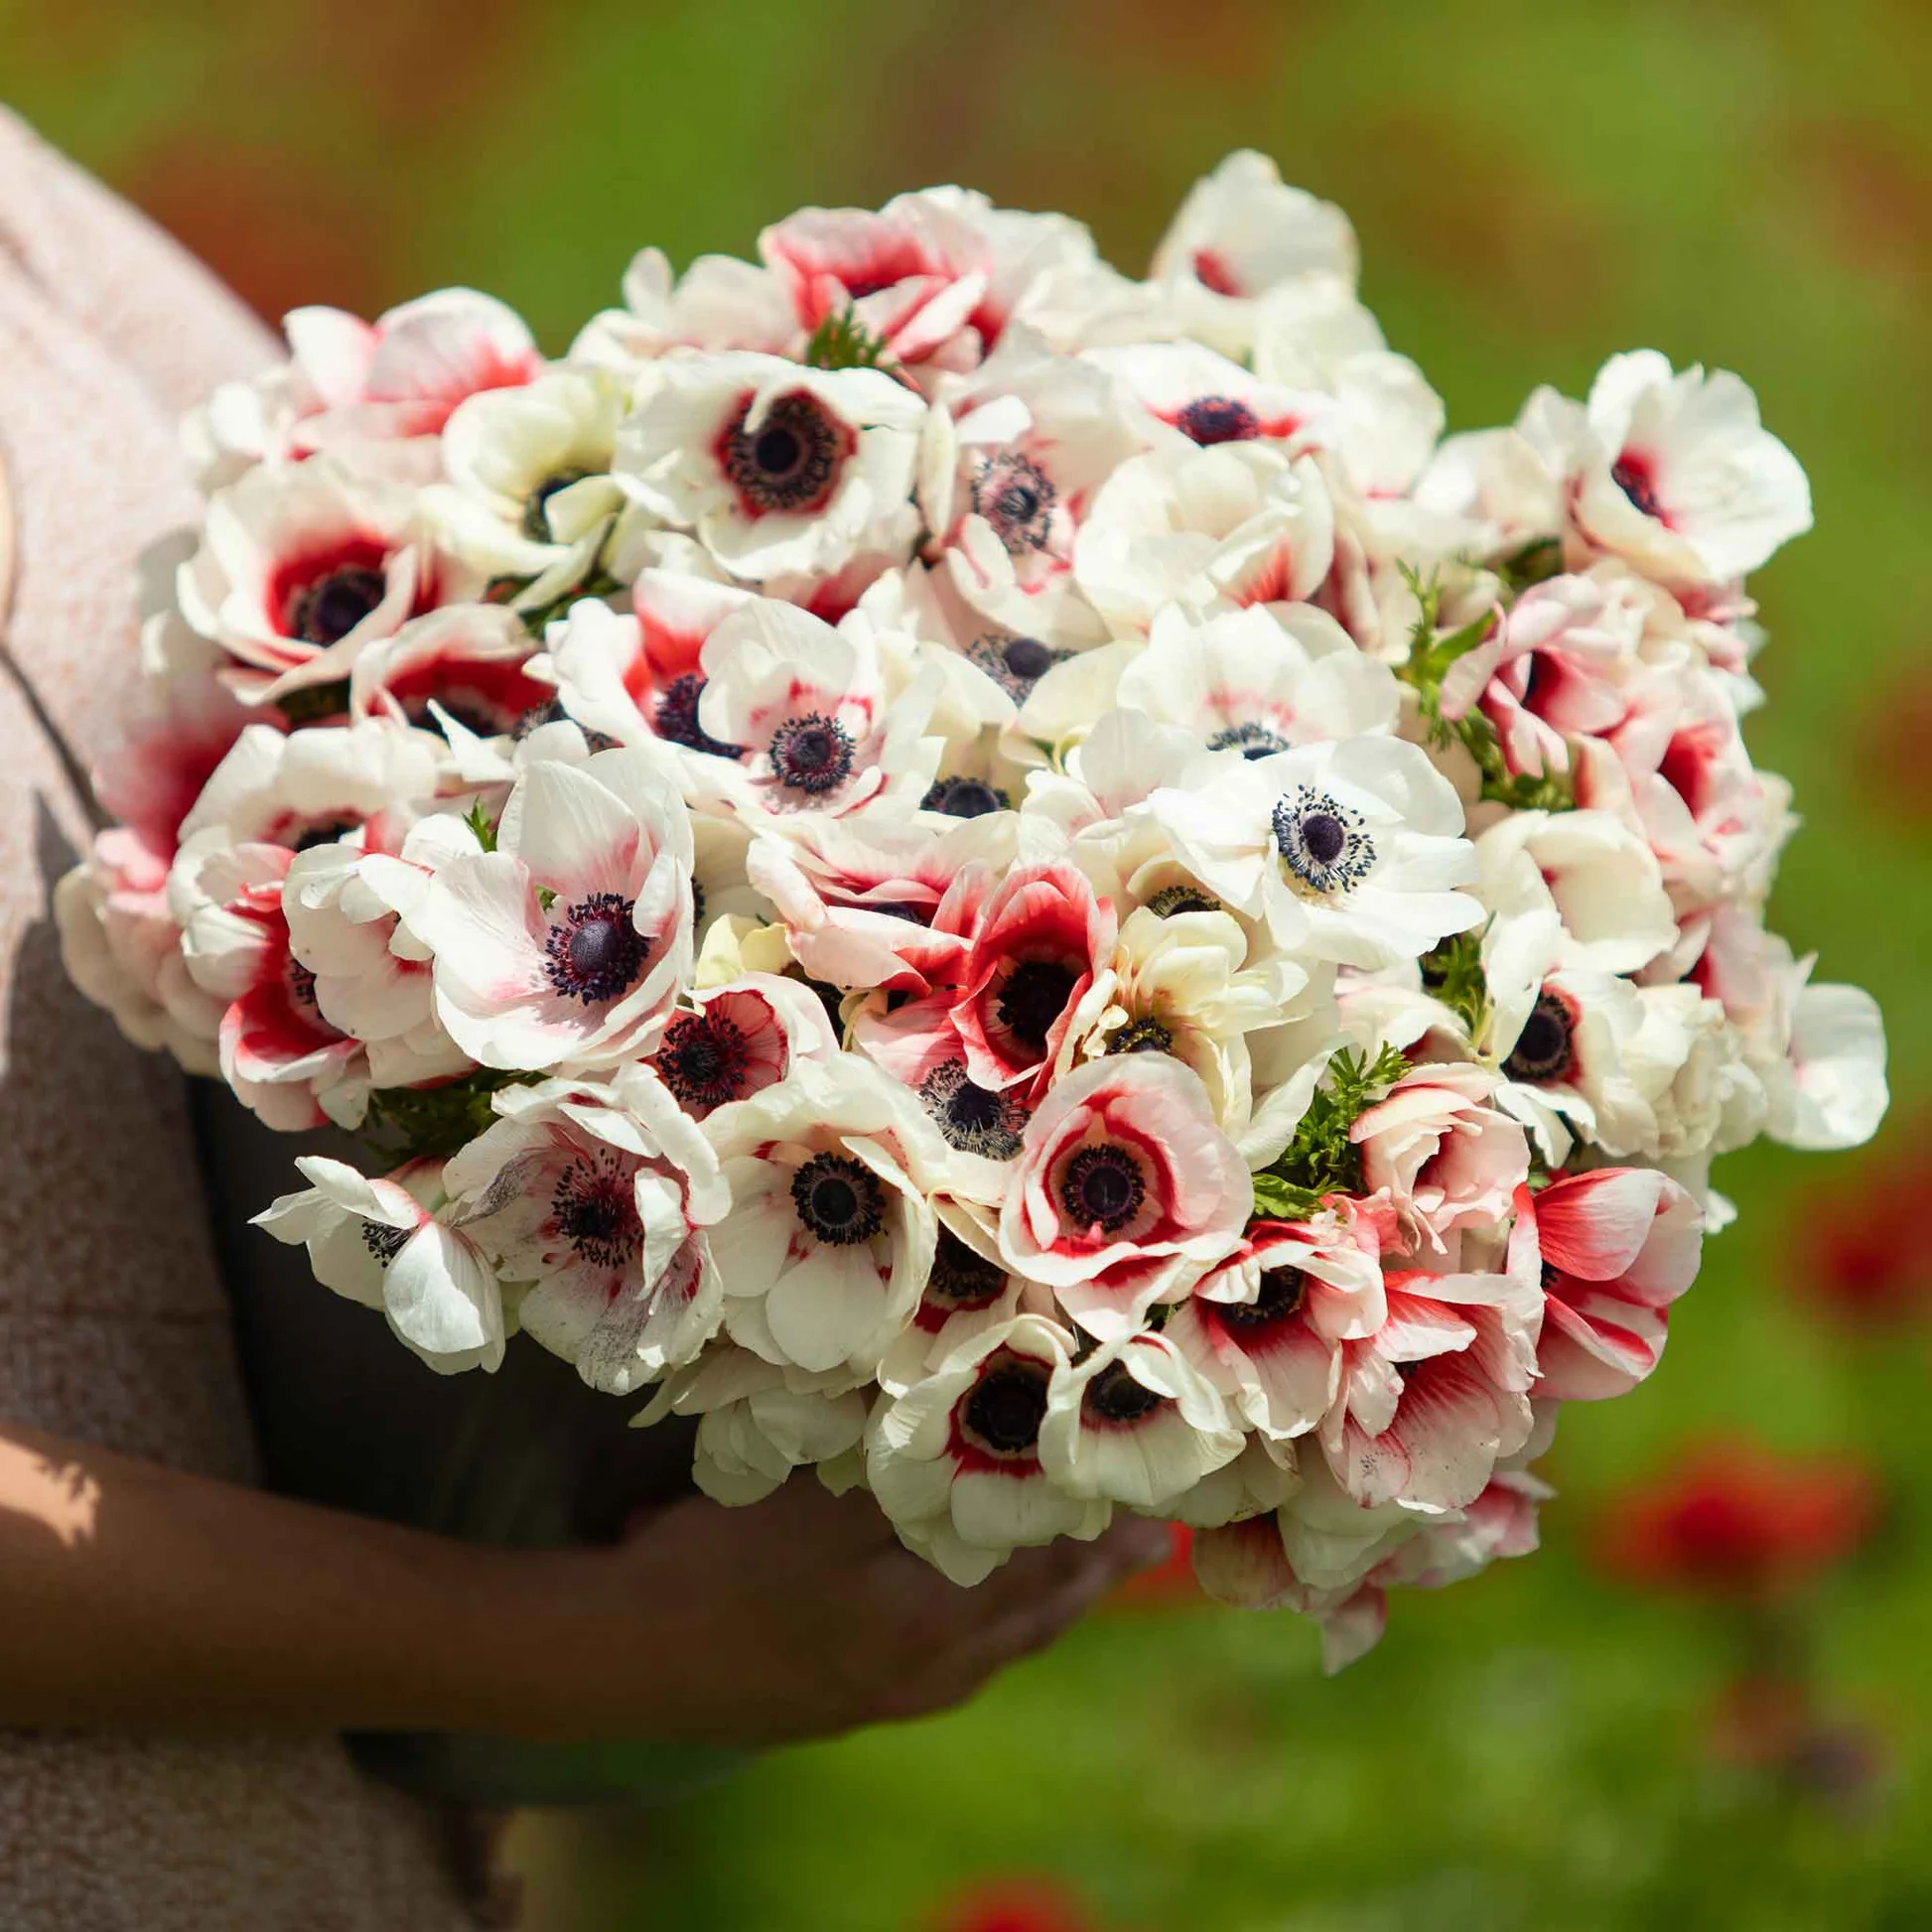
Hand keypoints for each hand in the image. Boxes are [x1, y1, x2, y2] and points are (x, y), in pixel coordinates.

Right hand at [534, 1479, 1171, 1747]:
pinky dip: (990, 1624)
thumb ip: (914, 1471)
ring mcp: (888, 1697)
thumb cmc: (722, 1566)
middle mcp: (930, 1675)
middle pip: (1036, 1615)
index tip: (1150, 1495)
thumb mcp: (825, 1499)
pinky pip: (954, 1660)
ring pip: (997, 1643)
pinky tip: (976, 1605)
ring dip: (1044, 1600)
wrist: (622, 1660)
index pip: (1046, 1565)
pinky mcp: (848, 1702)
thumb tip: (995, 1426)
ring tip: (1083, 1569)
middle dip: (1092, 1572)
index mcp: (936, 1626)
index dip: (1097, 1524)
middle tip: (1147, 1541)